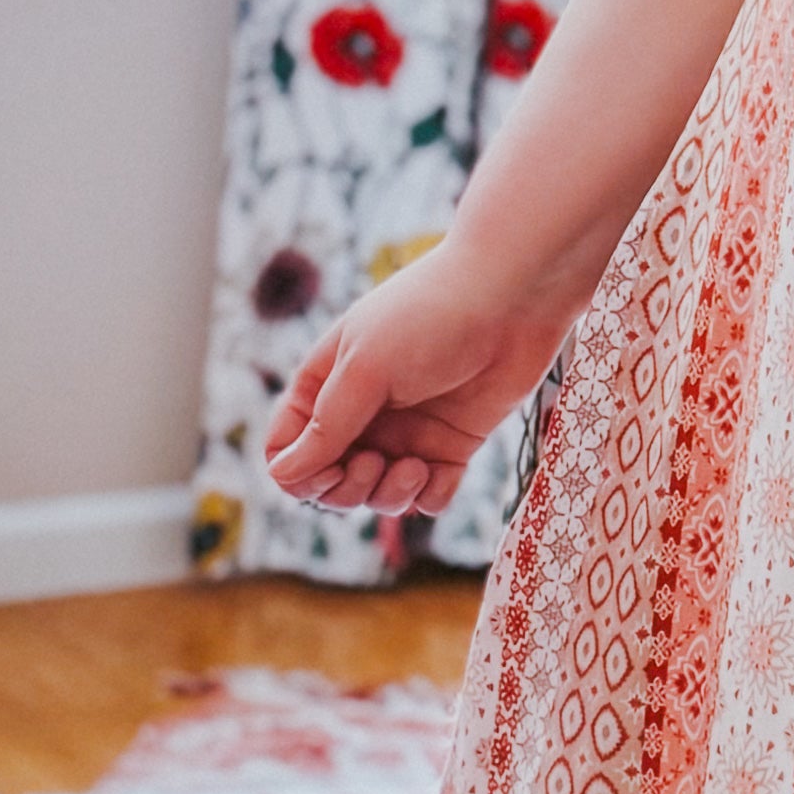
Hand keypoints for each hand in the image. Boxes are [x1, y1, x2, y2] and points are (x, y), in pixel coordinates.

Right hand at [264, 238, 570, 519]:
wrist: (512, 297)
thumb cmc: (429, 317)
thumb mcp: (366, 369)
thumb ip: (327, 426)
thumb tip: (281, 476)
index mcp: (326, 386)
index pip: (288, 449)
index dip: (298, 472)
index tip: (326, 466)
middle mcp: (361, 414)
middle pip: (330, 483)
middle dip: (345, 488)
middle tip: (373, 463)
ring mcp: (406, 432)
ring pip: (378, 496)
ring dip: (388, 495)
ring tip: (414, 466)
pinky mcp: (451, 446)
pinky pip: (428, 496)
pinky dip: (428, 496)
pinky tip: (439, 471)